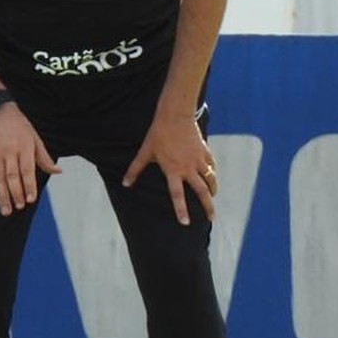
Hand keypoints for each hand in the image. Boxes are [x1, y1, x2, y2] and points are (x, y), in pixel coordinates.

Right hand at [0, 105, 59, 214]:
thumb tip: (58, 171)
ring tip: (6, 210)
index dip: (29, 185)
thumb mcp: (35, 138)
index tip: (31, 198)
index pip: (27, 170)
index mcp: (24, 147)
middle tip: (20, 206)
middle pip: (11, 176)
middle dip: (16, 193)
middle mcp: (9, 152)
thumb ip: (44, 157)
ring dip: (2, 195)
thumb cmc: (19, 126)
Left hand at [123, 110, 216, 225]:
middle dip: (207, 207)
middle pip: (201, 191)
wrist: (175, 115)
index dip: (181, 210)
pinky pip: (211, 166)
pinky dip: (212, 173)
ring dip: (212, 190)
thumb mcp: (145, 152)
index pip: (177, 195)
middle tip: (211, 218)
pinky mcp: (204, 151)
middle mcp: (188, 168)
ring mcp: (198, 159)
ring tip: (213, 198)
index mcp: (173, 170)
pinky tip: (212, 177)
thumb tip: (125, 183)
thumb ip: (135, 169)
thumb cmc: (158, 134)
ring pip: (210, 179)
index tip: (185, 223)